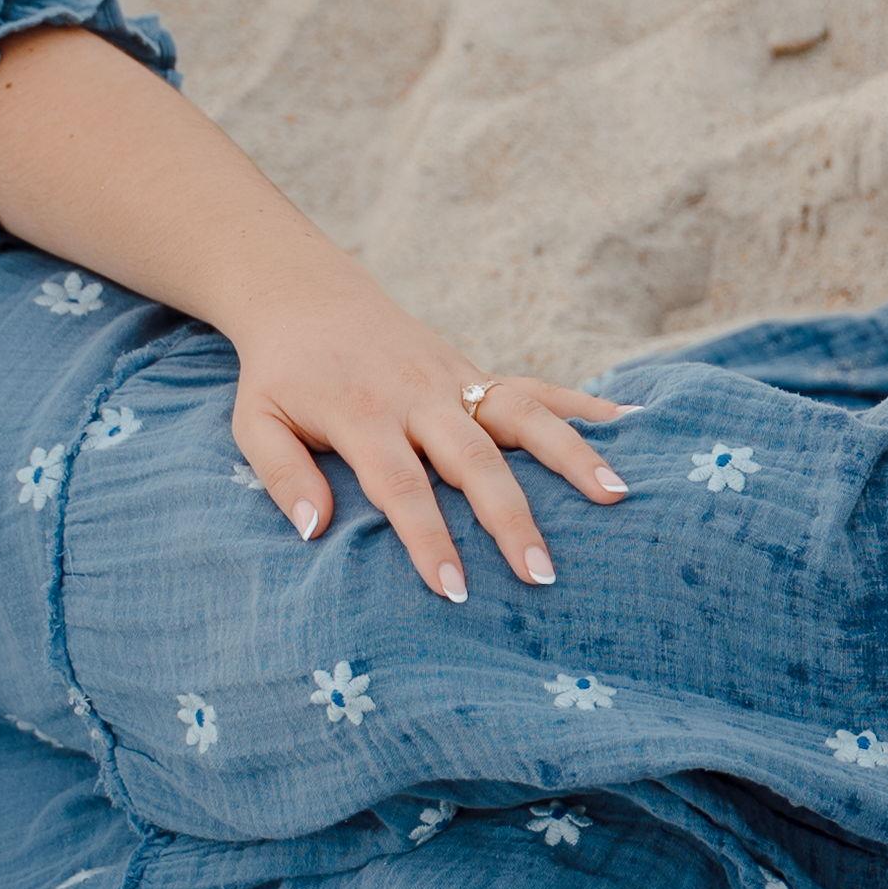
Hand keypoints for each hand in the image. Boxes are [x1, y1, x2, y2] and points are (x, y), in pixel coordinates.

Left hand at [225, 286, 632, 596]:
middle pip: (474, 460)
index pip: (401, 485)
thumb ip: (280, 473)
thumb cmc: (281, 375)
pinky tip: (634, 426)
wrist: (306, 297)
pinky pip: (537, 387)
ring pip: (522, 415)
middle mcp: (418, 396)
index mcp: (362, 414)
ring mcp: (454, 379)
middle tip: (542, 574)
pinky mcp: (476, 370)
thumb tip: (315, 530)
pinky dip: (585, 405)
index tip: (456, 591)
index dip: (429, 539)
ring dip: (571, 456)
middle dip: (511, 518)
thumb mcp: (254, 420)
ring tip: (616, 497)